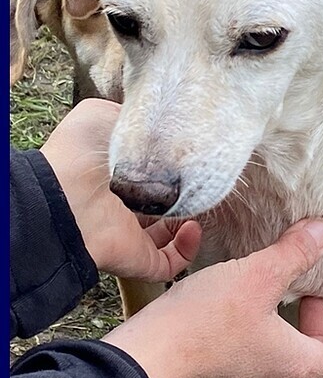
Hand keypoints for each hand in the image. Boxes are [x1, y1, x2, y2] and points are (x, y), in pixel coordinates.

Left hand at [40, 98, 200, 280]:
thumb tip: (154, 123)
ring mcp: (131, 237)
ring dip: (188, 224)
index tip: (190, 161)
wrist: (68, 194)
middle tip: (200, 184)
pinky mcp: (139, 259)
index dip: (170, 170)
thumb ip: (129, 115)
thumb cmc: (80, 153)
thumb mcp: (102, 114)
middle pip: (160, 208)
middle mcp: (123, 208)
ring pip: (168, 237)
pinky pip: (171, 263)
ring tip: (199, 205)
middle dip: (184, 198)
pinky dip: (187, 248)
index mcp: (116, 177)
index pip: (148, 177)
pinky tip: (192, 227)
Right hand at [103, 219, 322, 377]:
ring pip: (292, 363)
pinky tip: (250, 305)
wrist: (142, 360)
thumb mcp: (256, 276)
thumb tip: (322, 231)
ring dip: (297, 329)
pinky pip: (263, 363)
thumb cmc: (200, 325)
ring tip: (283, 290)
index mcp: (296, 366)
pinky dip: (271, 336)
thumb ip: (293, 253)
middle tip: (320, 292)